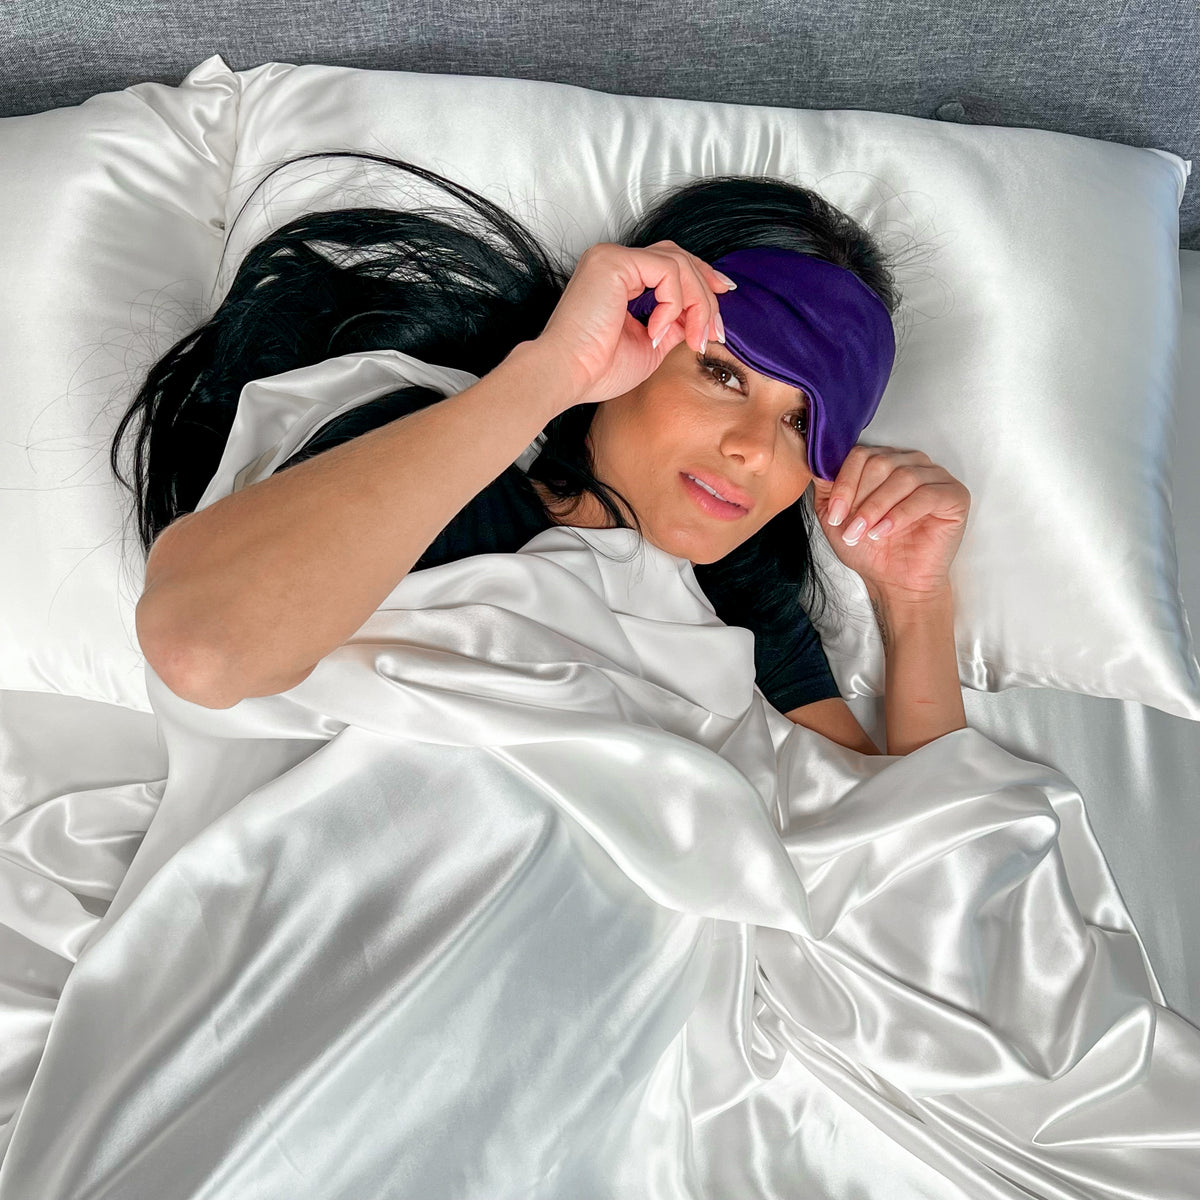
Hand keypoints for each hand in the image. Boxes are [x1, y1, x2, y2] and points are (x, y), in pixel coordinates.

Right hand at [529, 240, 734, 415]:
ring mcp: (612, 257)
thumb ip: (673, 325)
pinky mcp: (613, 261)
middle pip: (679, 258)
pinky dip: (674, 303)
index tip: (718, 319)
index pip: (670, 267)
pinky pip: (667, 271)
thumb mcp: (650, 345)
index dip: (702, 285)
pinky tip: (657, 331)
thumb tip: (697, 318)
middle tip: (716, 330)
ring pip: (679, 263)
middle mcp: (614, 261)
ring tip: (694, 337)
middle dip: (707, 292)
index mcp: (619, 279)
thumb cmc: (597, 369)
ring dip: (697, 303)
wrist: (567, 376)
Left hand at [810, 445, 969, 601]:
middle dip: (860, 498)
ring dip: (877, 507)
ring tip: (865, 533)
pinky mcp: (954, 495)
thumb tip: (818, 465)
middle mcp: (911, 463)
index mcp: (884, 461)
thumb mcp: (836, 517)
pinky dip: (900, 514)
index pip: (861, 455)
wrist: (896, 581)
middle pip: (881, 462)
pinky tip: (885, 532)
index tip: (834, 514)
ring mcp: (935, 476)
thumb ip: (827, 489)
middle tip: (850, 527)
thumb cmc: (871, 548)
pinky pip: (926, 495)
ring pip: (902, 477)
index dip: (844, 483)